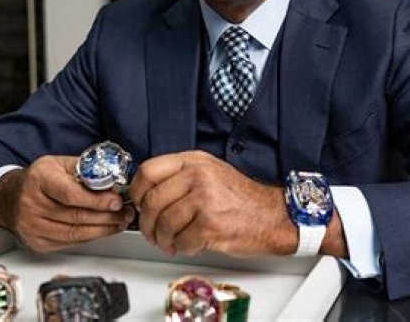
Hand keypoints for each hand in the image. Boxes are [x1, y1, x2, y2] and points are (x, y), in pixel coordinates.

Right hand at [0, 155, 135, 251]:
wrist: (9, 198)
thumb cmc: (38, 179)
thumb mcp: (59, 164)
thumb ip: (85, 170)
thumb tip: (113, 179)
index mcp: (39, 179)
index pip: (70, 194)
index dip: (96, 199)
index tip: (117, 201)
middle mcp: (32, 204)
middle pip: (75, 216)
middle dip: (107, 216)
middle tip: (126, 212)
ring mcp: (32, 226)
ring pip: (75, 233)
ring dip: (103, 229)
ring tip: (120, 222)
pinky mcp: (37, 243)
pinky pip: (70, 242)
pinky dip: (90, 237)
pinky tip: (104, 230)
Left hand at [128, 151, 297, 256]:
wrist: (273, 216)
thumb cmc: (241, 198)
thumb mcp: (211, 172)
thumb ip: (180, 177)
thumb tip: (146, 194)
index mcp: (194, 161)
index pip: (148, 170)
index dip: (136, 191)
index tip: (138, 203)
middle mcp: (198, 175)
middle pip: (151, 200)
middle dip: (147, 223)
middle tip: (152, 232)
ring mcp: (205, 198)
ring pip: (163, 223)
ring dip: (163, 239)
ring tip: (170, 242)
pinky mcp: (211, 223)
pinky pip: (180, 240)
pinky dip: (181, 248)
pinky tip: (189, 245)